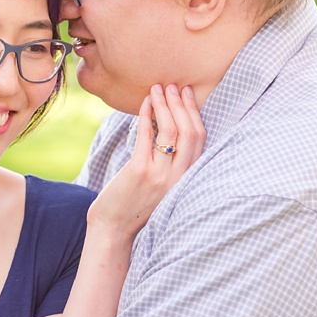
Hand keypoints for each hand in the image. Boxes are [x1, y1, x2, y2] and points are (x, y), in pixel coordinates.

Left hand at [89, 84, 204, 238]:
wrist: (115, 230)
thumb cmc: (136, 205)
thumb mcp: (162, 185)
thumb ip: (171, 162)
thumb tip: (165, 124)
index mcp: (188, 178)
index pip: (201, 139)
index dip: (195, 113)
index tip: (188, 94)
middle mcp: (179, 177)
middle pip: (189, 132)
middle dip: (182, 105)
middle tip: (173, 86)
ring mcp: (160, 175)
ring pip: (170, 131)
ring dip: (165, 106)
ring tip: (158, 89)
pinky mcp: (140, 171)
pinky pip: (146, 136)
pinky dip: (146, 115)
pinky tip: (144, 103)